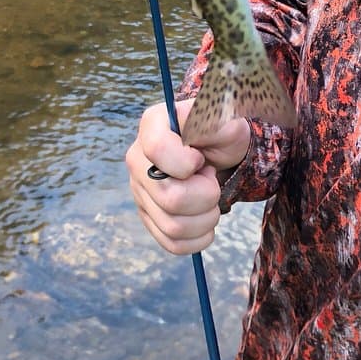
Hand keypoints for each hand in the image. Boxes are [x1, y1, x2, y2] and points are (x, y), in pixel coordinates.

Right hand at [126, 99, 250, 254]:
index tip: (202, 158)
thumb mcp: (223, 116)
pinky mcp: (148, 216)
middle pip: (170, 197)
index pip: (157, 149)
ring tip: (211, 197)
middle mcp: (137, 159)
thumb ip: (209, 119)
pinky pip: (172, 243)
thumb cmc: (220, 128)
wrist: (218, 148)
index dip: (187, 162)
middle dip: (206, 194)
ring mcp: (140, 190)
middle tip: (212, 178)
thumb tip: (190, 129)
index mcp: (152, 125)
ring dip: (206, 218)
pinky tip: (206, 219)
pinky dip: (198, 238)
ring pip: (173, 226)